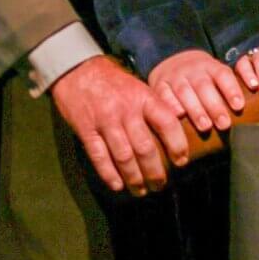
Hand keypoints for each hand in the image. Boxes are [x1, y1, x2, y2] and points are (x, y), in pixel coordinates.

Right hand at [50, 56, 190, 191]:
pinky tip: (118, 185)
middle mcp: (126, 110)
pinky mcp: (86, 130)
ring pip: (124, 156)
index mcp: (143, 97)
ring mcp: (105, 121)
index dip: (177, 144)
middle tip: (161, 185)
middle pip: (145, 147)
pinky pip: (99, 156)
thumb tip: (175, 129)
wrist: (77, 69)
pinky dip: (109, 174)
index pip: (167, 122)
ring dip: (134, 177)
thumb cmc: (113, 81)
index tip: (181, 162)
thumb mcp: (138, 87)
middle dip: (155, 171)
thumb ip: (153, 107)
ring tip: (142, 190)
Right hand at [148, 48, 248, 137]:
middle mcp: (192, 69)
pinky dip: (171, 105)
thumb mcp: (215, 75)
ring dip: (196, 110)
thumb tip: (257, 106)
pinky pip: (163, 95)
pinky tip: (178, 117)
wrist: (172, 61)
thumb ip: (230, 89)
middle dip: (215, 106)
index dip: (231, 90)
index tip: (239, 106)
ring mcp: (174, 76)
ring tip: (205, 126)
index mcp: (210, 66)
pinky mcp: (158, 85)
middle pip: (204, 86)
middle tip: (224, 124)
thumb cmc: (201, 77)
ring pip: (184, 92)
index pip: (223, 75)